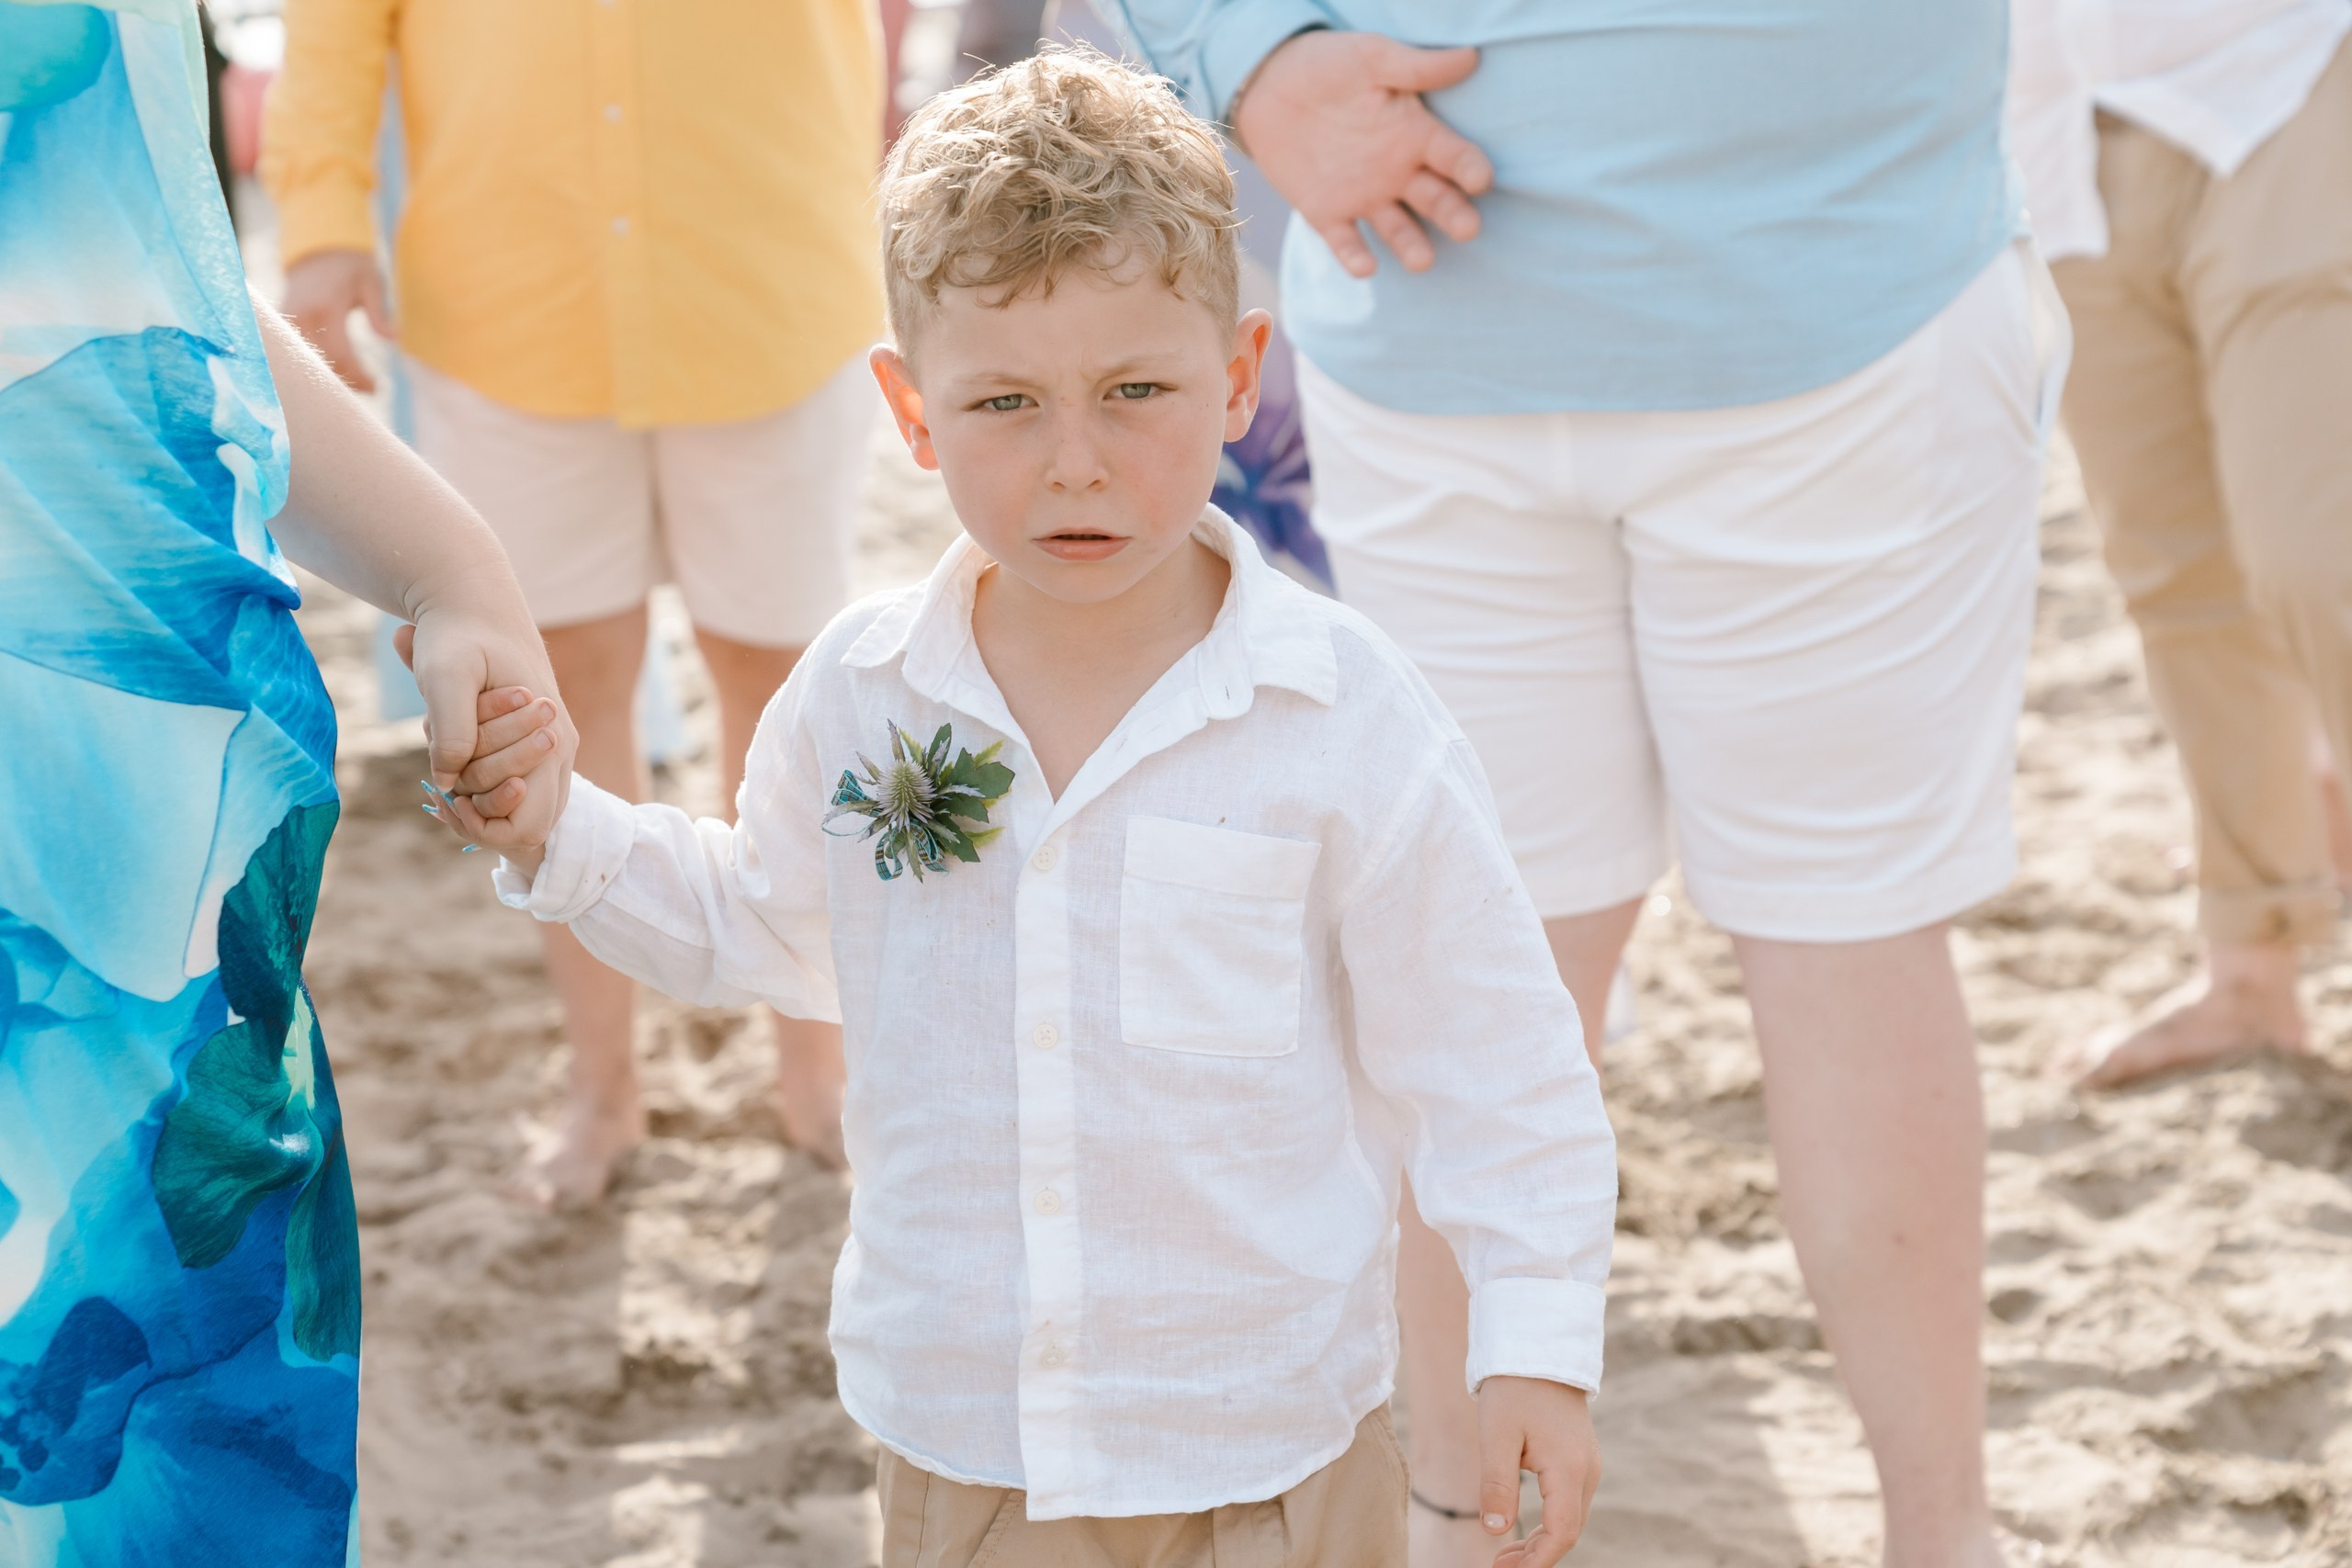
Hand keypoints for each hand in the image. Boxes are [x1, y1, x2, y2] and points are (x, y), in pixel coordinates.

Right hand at [282, 247, 393, 392]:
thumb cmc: (350, 267)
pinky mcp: (282, 324)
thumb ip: (379, 312)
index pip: (340, 353)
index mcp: (326, 306)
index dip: (358, 375)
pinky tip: (336, 374)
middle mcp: (303, 315)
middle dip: (346, 382)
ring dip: (330, 378)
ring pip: (306, 362)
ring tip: (357, 383)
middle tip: (371, 389)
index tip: (378, 387)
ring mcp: (289, 320)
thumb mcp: (371, 283)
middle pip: (321, 363)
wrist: (318, 251)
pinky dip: (315, 367)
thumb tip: (393, 337)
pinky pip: (296, 354)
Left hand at [396, 606, 575, 859]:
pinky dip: (484, 785)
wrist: (474, 602)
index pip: (527, 828)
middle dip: (479, 810)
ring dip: (481, 798)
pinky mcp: (539, 744)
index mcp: (551, 740)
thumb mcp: (444, 675)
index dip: (483, 825)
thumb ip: (451, 730)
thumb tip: (446, 781)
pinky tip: (455, 758)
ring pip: (523, 808)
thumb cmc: (458, 634)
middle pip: (527, 823)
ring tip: (448, 766)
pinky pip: (517, 788)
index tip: (447, 793)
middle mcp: (561, 751)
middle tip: (443, 775)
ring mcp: (554, 750)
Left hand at [1230, 30, 1492, 277]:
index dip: (1469, 169)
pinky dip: (1355, 256)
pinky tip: (1365, 269)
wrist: (1270, 85)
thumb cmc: (1330, 65)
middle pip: (1435, 199)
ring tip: (1423, 262)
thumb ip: (1417, 67)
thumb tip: (1470, 56)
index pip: (1454, 156)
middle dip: (1452, 214)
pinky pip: (1346, 241)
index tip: (1480, 180)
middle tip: (1468, 229)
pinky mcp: (1328, 214)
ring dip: (1411, 246)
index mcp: (1416, 134)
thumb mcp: (1372, 58)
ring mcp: (1365, 196)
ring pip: (1397, 228)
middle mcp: (1398, 172)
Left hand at [1476, 1377, 1599, 1565]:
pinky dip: (1548, 1522)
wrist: (1538, 1347)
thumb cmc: (1514, 1388)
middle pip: (1568, 1530)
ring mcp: (1586, 1464)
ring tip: (1505, 1556)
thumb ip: (1497, 1485)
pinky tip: (1522, 1529)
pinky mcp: (1578, 1457)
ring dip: (1541, 1541)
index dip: (1538, 1561)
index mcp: (1569, 1468)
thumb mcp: (1497, 1435)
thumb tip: (1494, 1530)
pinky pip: (1568, 1501)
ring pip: (1569, 1518)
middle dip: (1536, 1556)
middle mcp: (1586, 1470)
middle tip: (1497, 1567)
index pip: (1562, 1532)